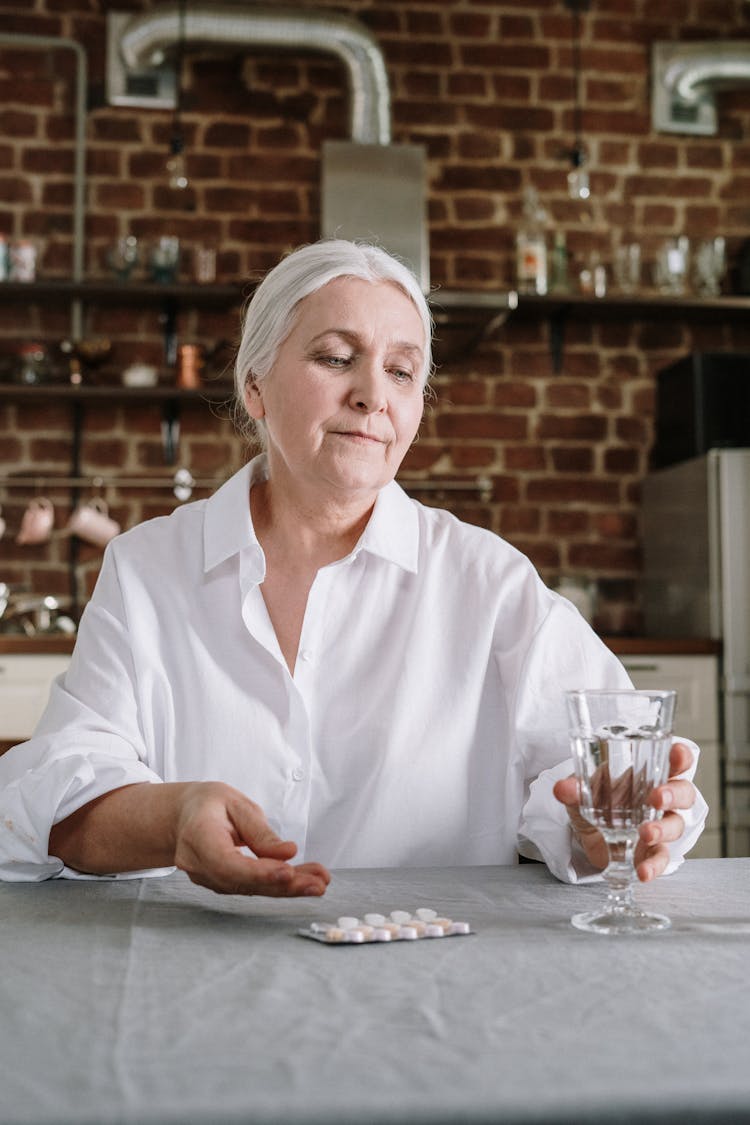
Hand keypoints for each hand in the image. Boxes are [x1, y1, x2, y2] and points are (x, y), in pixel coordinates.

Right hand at [174, 781, 330, 897]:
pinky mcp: (221, 884)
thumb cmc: (208, 805)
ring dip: (286, 888)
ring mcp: (207, 878)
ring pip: (249, 889)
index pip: (226, 863)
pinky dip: (277, 886)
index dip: (258, 872)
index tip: (288, 873)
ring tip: (319, 882)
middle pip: (241, 882)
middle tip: (317, 884)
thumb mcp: (236, 803)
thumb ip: (260, 831)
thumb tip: (288, 853)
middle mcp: (198, 863)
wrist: (183, 817)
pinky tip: (304, 882)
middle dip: (282, 886)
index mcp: (198, 836)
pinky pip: (250, 888)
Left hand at [552, 742, 696, 881]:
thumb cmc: (596, 800)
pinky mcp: (653, 851)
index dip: (681, 757)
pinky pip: (662, 858)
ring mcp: (661, 826)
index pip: (675, 762)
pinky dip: (655, 865)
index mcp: (649, 774)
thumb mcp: (582, 790)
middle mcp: (661, 799)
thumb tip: (561, 788)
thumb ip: (575, 788)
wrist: (587, 832)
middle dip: (674, 794)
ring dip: (663, 829)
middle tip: (657, 797)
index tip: (677, 755)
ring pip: (677, 825)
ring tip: (645, 833)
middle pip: (684, 793)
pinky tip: (643, 871)